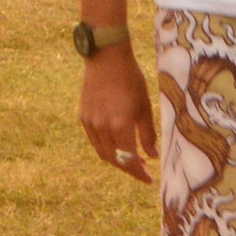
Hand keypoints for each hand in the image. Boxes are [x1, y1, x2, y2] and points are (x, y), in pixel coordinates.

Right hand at [78, 46, 155, 182]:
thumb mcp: (144, 106)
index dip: (139, 172)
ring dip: (116, 160)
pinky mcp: (83, 116)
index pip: (129, 159)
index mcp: (120, 125)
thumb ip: (147, 133)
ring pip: (102, 152)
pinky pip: (94, 140)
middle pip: (114, 159)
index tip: (149, 179)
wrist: (106, 57)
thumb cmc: (131, 78)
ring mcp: (90, 122)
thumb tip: (152, 155)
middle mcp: (102, 127)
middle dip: (129, 168)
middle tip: (142, 169)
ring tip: (130, 158)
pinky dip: (105, 147)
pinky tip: (116, 143)